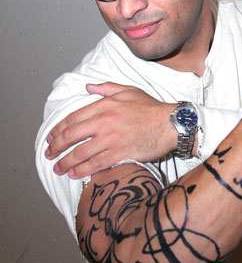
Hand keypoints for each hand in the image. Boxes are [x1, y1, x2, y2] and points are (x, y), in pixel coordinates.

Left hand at [45, 83, 175, 178]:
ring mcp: (111, 139)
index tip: (51, 137)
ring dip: (66, 162)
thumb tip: (88, 87)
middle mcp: (104, 122)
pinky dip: (82, 170)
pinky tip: (74, 174)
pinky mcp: (120, 153)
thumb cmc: (151, 107)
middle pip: (71, 136)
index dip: (58, 130)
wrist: (170, 123)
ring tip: (58, 168)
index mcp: (104, 105)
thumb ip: (106, 88)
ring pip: (81, 153)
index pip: (73, 119)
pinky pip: (96, 164)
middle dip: (56, 147)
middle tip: (49, 155)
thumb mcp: (128, 90)